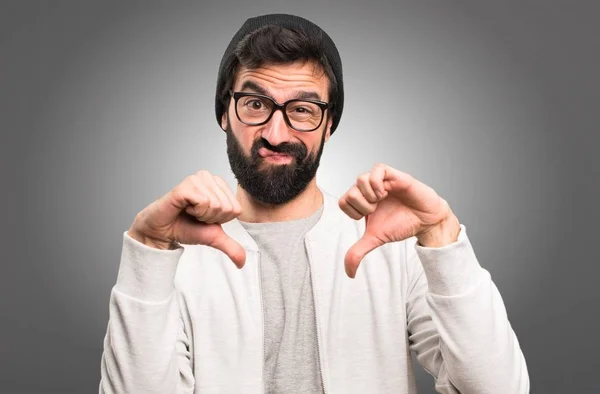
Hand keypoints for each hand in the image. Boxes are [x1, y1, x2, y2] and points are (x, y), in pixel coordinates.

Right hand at [128, 170, 245, 267]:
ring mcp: (197, 179)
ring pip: (215, 204)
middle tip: (195, 215)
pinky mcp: (185, 185)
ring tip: (189, 211)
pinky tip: (184, 208)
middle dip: (211, 218)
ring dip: (201, 215)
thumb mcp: (214, 237)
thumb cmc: (186, 227)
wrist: (163, 232)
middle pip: (226, 207)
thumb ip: (231, 247)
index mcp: (220, 185)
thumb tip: (243, 263)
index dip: (220, 220)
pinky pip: (203, 201)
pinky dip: (194, 211)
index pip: (236, 209)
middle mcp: (209, 178)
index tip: (204, 217)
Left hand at [339, 163, 459, 277]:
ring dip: (369, 195)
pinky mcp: (394, 175)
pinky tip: (385, 192)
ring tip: (382, 201)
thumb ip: (358, 252)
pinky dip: (377, 182)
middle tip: (377, 210)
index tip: (369, 218)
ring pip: (360, 179)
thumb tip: (348, 274)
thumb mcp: (376, 239)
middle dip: (362, 207)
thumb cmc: (401, 224)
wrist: (425, 221)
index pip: (343, 202)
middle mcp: (369, 190)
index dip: (353, 213)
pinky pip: (377, 168)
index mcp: (362, 202)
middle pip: (350, 192)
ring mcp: (381, 181)